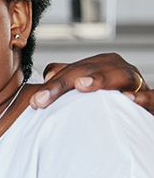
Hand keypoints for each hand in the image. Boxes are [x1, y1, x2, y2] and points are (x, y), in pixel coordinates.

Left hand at [31, 54, 151, 114]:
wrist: (141, 113)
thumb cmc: (110, 98)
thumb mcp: (89, 87)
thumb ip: (69, 77)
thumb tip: (48, 74)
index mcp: (102, 65)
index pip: (73, 70)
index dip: (53, 84)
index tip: (35, 101)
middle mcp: (120, 70)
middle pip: (90, 70)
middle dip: (65, 83)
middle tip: (44, 99)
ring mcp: (138, 84)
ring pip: (121, 76)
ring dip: (101, 79)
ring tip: (81, 86)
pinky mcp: (152, 101)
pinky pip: (152, 97)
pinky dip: (143, 97)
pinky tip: (129, 99)